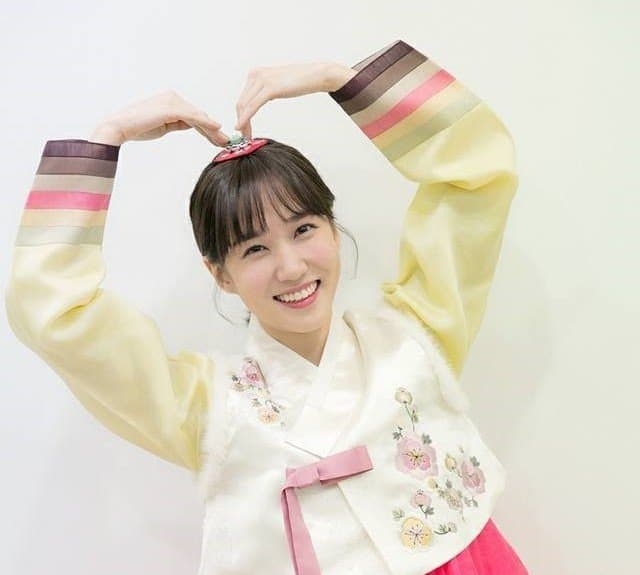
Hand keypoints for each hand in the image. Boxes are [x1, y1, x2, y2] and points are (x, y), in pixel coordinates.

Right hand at [89, 90, 228, 146]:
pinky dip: (206, 123)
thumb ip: (178, 123)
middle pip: (199, 116)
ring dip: (213, 130)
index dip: (208, 129)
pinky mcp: (171, 108)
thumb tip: (192, 125)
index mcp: (171, 101)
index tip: (219, 139)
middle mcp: (173, 98)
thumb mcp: (164, 126)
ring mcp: (172, 101)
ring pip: (198, 117)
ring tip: (224, 141)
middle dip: (213, 130)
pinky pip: (193, 116)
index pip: (194, 116)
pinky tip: (217, 129)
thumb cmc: (138, 127)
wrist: (120, 127)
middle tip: (226, 142)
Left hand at [235, 62, 355, 137]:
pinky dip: (246, 119)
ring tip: (246, 136)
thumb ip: (265, 91)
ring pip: (244, 106)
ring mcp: (261, 80)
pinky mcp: (269, 88)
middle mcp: (255, 74)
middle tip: (244, 136)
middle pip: (241, 103)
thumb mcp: (276, 85)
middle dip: (241, 121)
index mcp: (255, 74)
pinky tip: (242, 127)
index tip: (243, 129)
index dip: (240, 116)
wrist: (316, 75)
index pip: (242, 98)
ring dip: (243, 123)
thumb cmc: (299, 81)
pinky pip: (252, 106)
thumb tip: (257, 102)